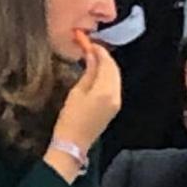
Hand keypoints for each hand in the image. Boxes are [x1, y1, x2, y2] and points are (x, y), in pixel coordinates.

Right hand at [46, 43, 120, 180]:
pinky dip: (107, 76)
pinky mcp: (114, 107)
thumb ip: (88, 72)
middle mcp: (116, 95)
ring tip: (92, 58)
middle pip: (114, 70)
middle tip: (91, 48)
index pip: (107, 64)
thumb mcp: (77, 92)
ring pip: (115, 77)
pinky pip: (114, 86)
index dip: (99, 51)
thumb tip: (91, 55)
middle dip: (104, 57)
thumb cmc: (70, 118)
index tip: (89, 43)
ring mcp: (117, 102)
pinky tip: (97, 72)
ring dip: (106, 66)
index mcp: (105, 90)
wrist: (73, 144)